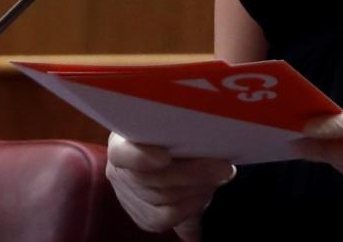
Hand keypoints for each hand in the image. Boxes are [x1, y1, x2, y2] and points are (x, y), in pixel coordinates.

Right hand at [105, 132, 236, 240]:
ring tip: (221, 173)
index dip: (140, 157)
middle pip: (152, 179)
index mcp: (121, 141)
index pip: (121, 153)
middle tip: (223, 165)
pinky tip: (207, 190)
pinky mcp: (146, 218)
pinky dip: (194, 203)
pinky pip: (171, 215)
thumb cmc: (175, 134)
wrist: (176, 162)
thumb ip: (179, 126)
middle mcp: (119, 171)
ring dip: (198, 185)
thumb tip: (202, 128)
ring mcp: (129, 198)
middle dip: (192, 172)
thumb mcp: (173, 123)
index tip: (165, 156)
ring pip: (164, 198)